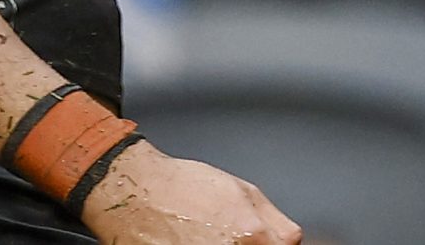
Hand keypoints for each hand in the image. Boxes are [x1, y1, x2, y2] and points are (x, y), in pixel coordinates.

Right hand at [82, 145, 300, 243]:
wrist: (133, 192)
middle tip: (228, 236)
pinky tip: (190, 241)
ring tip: (204, 237)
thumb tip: (291, 241)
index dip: (269, 244)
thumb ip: (274, 219)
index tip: (260, 241)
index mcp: (251, 235)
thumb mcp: (239, 188)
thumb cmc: (178, 186)